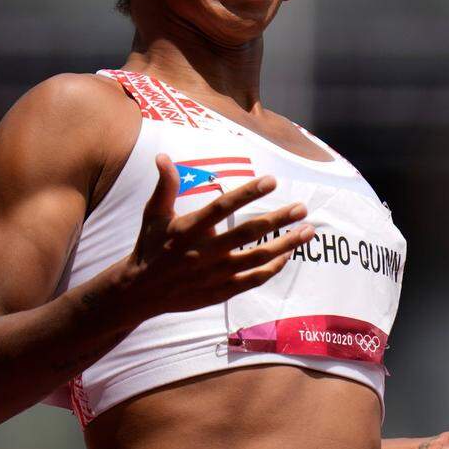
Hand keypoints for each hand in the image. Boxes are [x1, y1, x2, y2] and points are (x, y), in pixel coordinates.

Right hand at [111, 153, 313, 321]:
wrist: (139, 292)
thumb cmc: (150, 246)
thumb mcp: (153, 214)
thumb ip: (165, 186)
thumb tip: (163, 156)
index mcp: (188, 229)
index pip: (222, 207)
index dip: (248, 193)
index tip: (272, 180)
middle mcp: (203, 252)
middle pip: (247, 234)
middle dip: (277, 220)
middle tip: (302, 208)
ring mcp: (214, 274)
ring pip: (256, 259)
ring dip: (285, 245)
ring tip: (308, 231)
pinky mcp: (220, 292)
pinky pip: (252, 280)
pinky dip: (273, 268)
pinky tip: (288, 254)